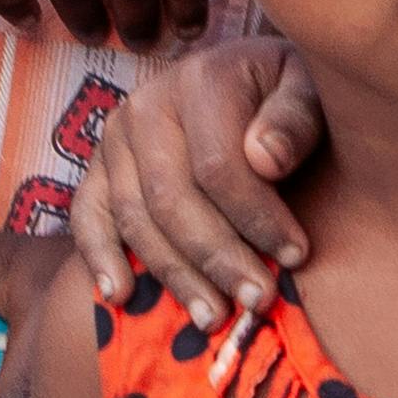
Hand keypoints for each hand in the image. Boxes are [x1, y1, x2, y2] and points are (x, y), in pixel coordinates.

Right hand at [69, 37, 317, 314]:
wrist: (252, 81)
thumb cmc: (287, 96)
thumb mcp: (310, 90)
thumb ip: (295, 120)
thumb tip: (265, 159)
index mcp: (201, 80)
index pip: (218, 166)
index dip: (257, 218)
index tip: (296, 256)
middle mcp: (147, 106)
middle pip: (172, 200)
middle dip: (218, 258)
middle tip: (257, 301)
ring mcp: (116, 138)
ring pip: (135, 219)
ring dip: (174, 275)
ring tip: (214, 318)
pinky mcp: (99, 167)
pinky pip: (87, 216)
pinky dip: (99, 258)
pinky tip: (119, 297)